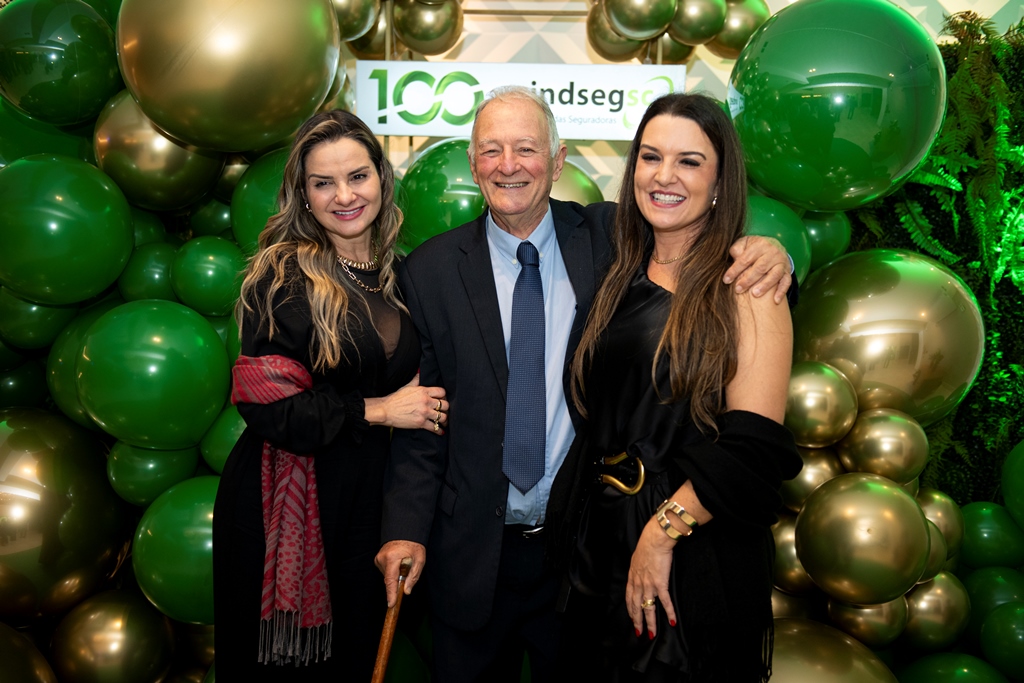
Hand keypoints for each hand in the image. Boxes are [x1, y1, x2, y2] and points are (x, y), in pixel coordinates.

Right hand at [365, 373, 447, 431]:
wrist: (386, 410)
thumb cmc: (395, 399)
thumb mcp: (407, 386)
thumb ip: (416, 380)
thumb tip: (420, 371)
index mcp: (423, 391)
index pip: (442, 392)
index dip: (443, 396)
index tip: (442, 399)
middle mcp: (426, 401)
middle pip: (445, 405)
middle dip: (446, 408)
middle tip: (444, 410)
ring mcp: (424, 413)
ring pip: (442, 417)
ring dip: (444, 420)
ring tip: (443, 421)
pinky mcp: (421, 423)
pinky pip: (435, 428)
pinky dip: (439, 431)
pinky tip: (441, 431)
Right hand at [374, 540, 425, 607]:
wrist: (405, 531)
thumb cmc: (413, 544)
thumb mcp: (419, 559)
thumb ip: (413, 576)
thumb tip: (407, 591)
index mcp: (392, 558)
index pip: (390, 580)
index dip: (391, 594)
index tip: (391, 604)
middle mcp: (382, 558)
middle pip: (389, 579)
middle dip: (398, 581)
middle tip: (407, 571)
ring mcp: (378, 558)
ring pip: (387, 576)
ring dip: (396, 575)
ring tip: (403, 564)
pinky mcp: (378, 559)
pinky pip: (386, 571)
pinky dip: (393, 571)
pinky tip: (398, 563)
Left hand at [625, 518, 677, 640]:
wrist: (654, 540)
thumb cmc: (646, 546)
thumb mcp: (636, 559)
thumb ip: (637, 569)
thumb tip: (639, 572)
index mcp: (632, 578)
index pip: (629, 599)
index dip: (630, 611)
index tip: (632, 619)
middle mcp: (638, 584)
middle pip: (637, 607)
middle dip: (638, 622)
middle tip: (639, 633)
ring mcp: (649, 585)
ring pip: (648, 608)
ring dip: (651, 623)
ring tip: (652, 634)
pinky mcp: (660, 583)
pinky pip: (665, 602)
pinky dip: (669, 612)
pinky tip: (673, 621)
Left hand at [723, 235, 791, 302]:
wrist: (774, 244)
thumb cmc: (754, 247)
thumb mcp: (744, 243)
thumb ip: (737, 249)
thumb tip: (734, 256)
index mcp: (759, 246)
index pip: (746, 259)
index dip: (735, 270)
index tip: (726, 280)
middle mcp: (772, 253)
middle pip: (760, 267)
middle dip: (748, 280)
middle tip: (738, 289)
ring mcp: (781, 263)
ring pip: (774, 275)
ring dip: (765, 285)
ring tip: (755, 294)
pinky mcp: (787, 271)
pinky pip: (787, 281)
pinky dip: (782, 291)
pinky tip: (775, 300)